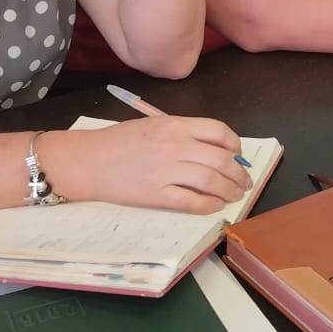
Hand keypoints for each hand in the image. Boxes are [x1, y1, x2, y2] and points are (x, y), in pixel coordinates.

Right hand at [84, 115, 252, 213]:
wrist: (88, 161)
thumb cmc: (118, 141)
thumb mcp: (152, 125)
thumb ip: (182, 133)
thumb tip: (212, 148)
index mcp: (175, 125)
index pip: (218, 131)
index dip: (234, 144)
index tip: (238, 154)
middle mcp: (176, 146)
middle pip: (221, 159)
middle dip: (239, 173)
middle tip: (244, 182)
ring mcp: (167, 171)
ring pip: (211, 181)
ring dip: (229, 190)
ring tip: (235, 196)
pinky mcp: (157, 195)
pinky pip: (192, 201)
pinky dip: (209, 205)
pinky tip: (215, 206)